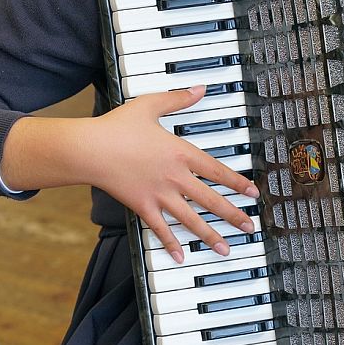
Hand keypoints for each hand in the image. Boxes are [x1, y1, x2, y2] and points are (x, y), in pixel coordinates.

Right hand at [88, 86, 258, 262]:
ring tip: (226, 249)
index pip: (217, 171)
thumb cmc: (117, 127)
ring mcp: (159, 195)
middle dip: (233, 215)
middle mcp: (175, 177)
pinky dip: (171, 243)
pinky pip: (160, 229)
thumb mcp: (150, 105)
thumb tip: (199, 89)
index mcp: (180, 153)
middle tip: (249, 228)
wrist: (89, 148)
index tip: (253, 194)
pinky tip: (181, 256)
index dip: (238, 183)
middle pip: (211, 200)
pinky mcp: (142, 206)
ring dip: (210, 236)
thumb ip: (178, 98)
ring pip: (191, 219)